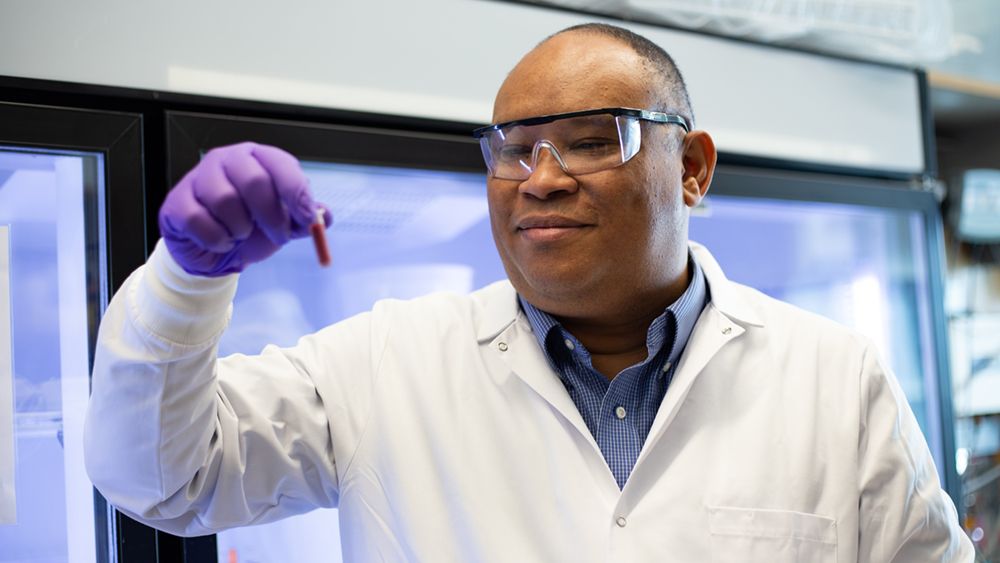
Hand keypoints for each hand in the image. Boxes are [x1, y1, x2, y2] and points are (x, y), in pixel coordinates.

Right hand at [158, 142, 331, 276]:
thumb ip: (304, 219)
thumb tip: (324, 215)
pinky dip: (217, 239)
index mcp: (258, 158)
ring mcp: (198, 178)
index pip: (280, 164)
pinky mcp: (177, 202)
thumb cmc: (251, 229)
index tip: (307, 218)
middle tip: (280, 236)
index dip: (296, 192)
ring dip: (241, 229)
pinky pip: (200, 221)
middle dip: (272, 216)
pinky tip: (219, 240)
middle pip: (254, 181)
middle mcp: (227, 160)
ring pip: (225, 201)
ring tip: (241, 235)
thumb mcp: (283, 224)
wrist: (214, 253)